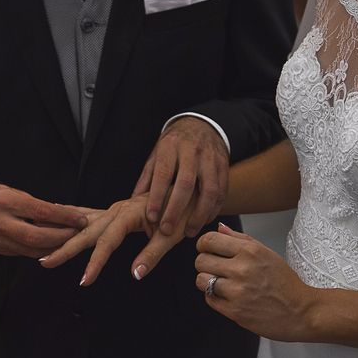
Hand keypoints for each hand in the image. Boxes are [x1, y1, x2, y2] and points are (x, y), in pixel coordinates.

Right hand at [0, 183, 87, 258]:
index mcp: (6, 202)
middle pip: (38, 237)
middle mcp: (1, 223)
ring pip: (33, 250)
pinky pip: (27, 254)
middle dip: (62, 237)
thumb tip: (64, 214)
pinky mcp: (0, 251)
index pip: (41, 211)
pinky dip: (44, 251)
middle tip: (79, 233)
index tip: (81, 219)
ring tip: (72, 241)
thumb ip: (35, 205)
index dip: (64, 217)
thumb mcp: (12, 192)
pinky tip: (56, 247)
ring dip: (56, 247)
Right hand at [41, 194, 193, 285]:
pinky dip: (74, 222)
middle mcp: (117, 209)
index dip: (95, 262)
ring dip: (65, 236)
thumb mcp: (171, 236)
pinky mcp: (116, 210)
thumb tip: (135, 275)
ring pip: (84, 223)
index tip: (84, 280)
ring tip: (44, 247)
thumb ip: (151, 255)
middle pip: (86, 232)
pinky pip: (90, 217)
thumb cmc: (182, 211)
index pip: (107, 242)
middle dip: (65, 248)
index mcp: (129, 213)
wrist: (189, 189)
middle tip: (45, 262)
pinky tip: (61, 220)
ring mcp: (115, 209)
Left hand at [133, 116, 228, 237]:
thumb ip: (147, 179)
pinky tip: (204, 220)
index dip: (156, 197)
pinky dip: (213, 209)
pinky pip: (221, 191)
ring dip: (199, 214)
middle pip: (186, 183)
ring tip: (189, 231)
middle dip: (176, 209)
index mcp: (170, 147)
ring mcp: (210, 159)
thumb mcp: (156, 155)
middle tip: (168, 230)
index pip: (163, 174)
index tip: (151, 218)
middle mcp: (192, 151)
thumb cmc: (175, 145)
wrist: (202, 126)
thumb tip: (134, 204)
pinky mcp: (224, 167)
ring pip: (209, 190)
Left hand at [195, 223, 315, 341]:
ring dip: (207, 281)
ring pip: (201, 280)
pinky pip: (208, 299)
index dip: (203, 244)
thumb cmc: (285, 282)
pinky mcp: (234, 311)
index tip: (207, 249)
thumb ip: (240, 239)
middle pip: (200, 260)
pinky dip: (214, 297)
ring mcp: (237, 291)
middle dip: (205, 263)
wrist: (300, 311)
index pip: (209, 240)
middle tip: (215, 268)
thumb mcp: (267, 253)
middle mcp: (242, 269)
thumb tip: (219, 228)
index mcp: (250, 251)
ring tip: (221, 283)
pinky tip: (228, 296)